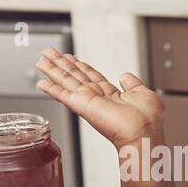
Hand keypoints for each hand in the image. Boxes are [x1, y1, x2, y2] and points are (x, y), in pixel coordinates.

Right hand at [35, 47, 164, 147]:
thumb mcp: (143, 94)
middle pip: (75, 76)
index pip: (90, 76)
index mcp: (111, 95)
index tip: (69, 57)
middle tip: (49, 53)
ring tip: (41, 61)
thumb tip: (126, 76)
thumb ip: (133, 84)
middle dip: (61, 64)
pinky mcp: (82, 106)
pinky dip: (51, 89)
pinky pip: (63, 95)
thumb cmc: (147, 120)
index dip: (79, 65)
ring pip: (66, 82)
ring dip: (52, 71)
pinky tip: (42, 83)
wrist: (143, 133)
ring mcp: (88, 102)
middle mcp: (97, 98)